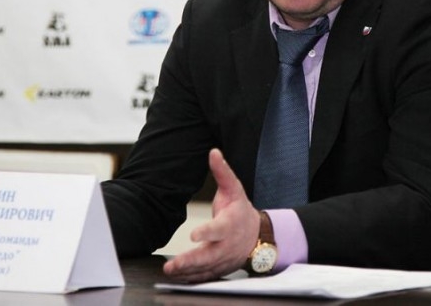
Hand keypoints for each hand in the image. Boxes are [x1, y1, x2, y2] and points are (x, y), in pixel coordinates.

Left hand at [163, 148, 259, 281]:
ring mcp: (223, 260)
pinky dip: (192, 279)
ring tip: (171, 272)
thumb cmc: (241, 211)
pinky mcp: (219, 269)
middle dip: (191, 261)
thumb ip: (222, 171)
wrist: (258, 236)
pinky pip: (205, 276)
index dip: (207, 232)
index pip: (218, 229)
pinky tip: (178, 278)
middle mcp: (226, 245)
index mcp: (229, 225)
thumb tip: (213, 152)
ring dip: (188, 272)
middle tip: (174, 265)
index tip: (193, 235)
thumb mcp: (234, 189)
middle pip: (209, 255)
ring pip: (205, 269)